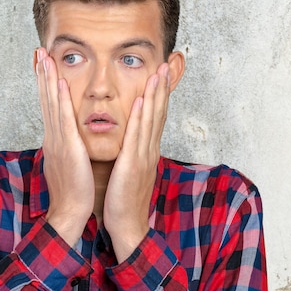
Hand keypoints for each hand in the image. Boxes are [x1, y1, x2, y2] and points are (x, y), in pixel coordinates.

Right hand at [35, 47, 94, 246]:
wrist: (69, 211)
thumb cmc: (72, 191)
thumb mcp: (68, 163)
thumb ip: (66, 147)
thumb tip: (66, 138)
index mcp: (55, 139)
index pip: (49, 105)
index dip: (45, 84)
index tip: (43, 65)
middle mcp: (53, 136)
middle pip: (46, 99)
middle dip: (42, 74)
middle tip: (39, 52)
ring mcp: (58, 140)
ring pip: (52, 104)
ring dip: (48, 79)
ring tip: (45, 58)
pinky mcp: (67, 147)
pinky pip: (64, 119)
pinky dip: (61, 100)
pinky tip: (60, 84)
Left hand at [104, 63, 170, 261]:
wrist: (126, 226)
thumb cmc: (123, 200)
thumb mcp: (128, 172)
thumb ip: (130, 154)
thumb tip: (129, 143)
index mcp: (146, 151)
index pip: (154, 118)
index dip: (159, 96)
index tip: (160, 75)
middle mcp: (149, 151)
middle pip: (158, 113)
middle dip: (162, 88)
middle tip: (166, 64)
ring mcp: (143, 157)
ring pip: (151, 120)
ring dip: (155, 95)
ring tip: (158, 72)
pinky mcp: (133, 165)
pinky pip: (137, 137)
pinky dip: (140, 118)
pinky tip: (141, 101)